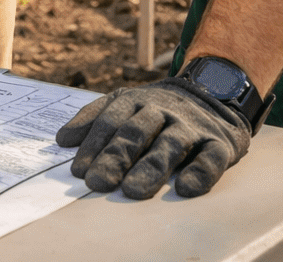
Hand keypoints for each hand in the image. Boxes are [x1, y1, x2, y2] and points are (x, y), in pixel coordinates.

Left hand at [55, 76, 251, 198]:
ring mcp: (192, 126)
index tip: (78, 171)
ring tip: (132, 191)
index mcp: (136, 101)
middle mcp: (163, 111)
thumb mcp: (123, 102)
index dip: (94, 146)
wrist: (214, 91)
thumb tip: (62, 140)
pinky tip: (186, 189)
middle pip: (136, 132)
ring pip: (170, 144)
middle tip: (97, 183)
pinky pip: (212, 157)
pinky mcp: (220, 142)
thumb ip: (93, 118)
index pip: (110, 122)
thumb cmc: (157, 107)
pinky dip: (201, 172)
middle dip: (115, 157)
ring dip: (151, 168)